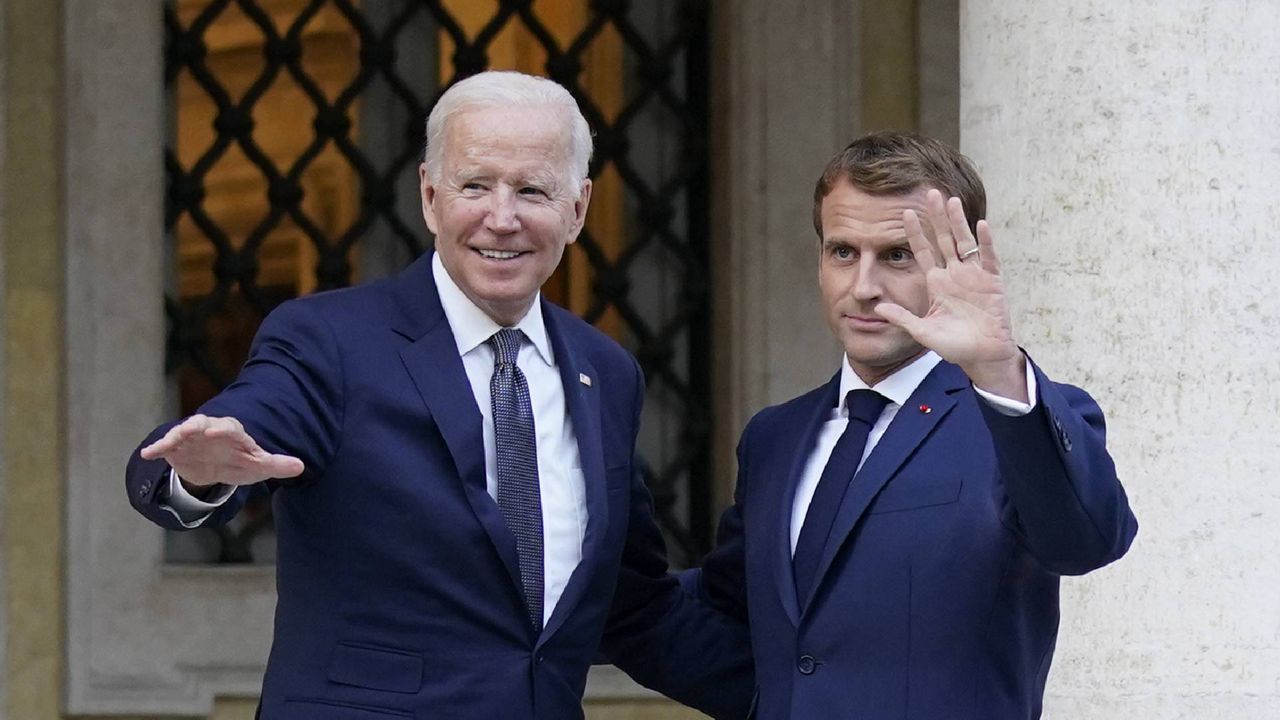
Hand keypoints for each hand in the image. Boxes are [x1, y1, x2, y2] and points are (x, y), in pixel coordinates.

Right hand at [139, 414, 303, 487]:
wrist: (219, 468)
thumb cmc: (242, 461)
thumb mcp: (260, 465)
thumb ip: (277, 464)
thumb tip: (301, 466)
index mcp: (232, 432)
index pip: (229, 428)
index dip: (223, 429)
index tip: (217, 432)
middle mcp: (209, 430)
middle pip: (202, 425)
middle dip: (195, 427)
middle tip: (188, 430)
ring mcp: (191, 438)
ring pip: (181, 433)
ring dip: (174, 437)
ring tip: (165, 444)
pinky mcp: (177, 449)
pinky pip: (166, 447)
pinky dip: (157, 448)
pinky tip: (147, 455)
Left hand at [874, 188, 1027, 400]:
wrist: (982, 356)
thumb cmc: (954, 346)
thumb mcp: (922, 332)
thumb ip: (902, 318)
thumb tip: (876, 309)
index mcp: (937, 283)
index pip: (923, 252)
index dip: (915, 234)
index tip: (904, 213)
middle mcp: (954, 274)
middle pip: (944, 239)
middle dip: (937, 217)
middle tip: (930, 192)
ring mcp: (974, 276)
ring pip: (965, 242)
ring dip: (959, 222)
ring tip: (952, 201)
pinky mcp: (992, 282)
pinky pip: (989, 258)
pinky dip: (986, 243)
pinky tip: (981, 225)